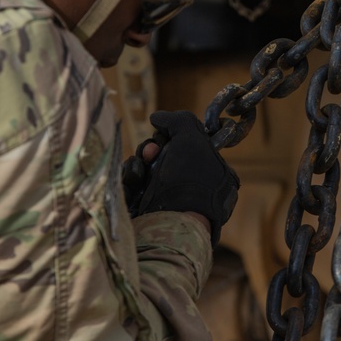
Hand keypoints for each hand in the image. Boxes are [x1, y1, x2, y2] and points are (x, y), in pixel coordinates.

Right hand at [125, 111, 239, 244]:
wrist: (170, 222)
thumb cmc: (188, 178)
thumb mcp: (191, 137)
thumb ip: (178, 119)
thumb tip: (157, 118)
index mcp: (210, 173)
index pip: (185, 144)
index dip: (172, 138)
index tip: (167, 138)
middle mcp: (191, 187)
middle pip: (160, 155)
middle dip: (151, 151)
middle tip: (151, 155)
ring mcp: (167, 201)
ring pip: (143, 169)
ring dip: (137, 166)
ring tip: (140, 175)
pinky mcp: (145, 211)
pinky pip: (132, 186)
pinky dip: (130, 182)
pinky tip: (133, 187)